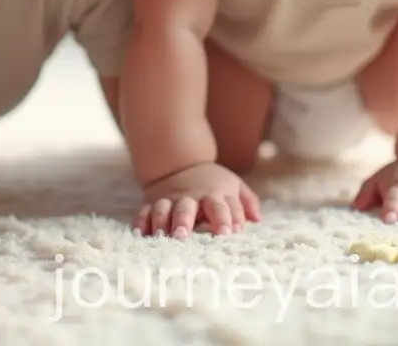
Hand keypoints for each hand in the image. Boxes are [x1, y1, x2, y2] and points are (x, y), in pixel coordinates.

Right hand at [136, 162, 261, 237]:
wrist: (180, 162)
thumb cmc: (212, 183)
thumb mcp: (234, 185)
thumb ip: (247, 202)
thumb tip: (257, 220)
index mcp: (212, 194)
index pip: (221, 207)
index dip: (225, 219)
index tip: (228, 233)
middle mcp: (190, 197)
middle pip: (187, 208)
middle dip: (185, 221)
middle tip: (184, 235)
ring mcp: (170, 199)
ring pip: (164, 210)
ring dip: (161, 222)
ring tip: (160, 235)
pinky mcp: (153, 202)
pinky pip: (145, 211)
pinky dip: (141, 221)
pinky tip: (140, 232)